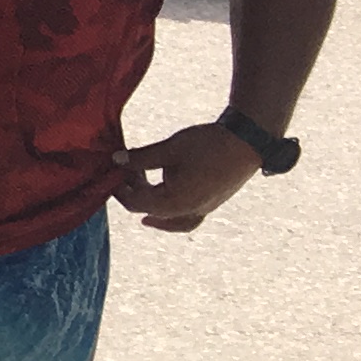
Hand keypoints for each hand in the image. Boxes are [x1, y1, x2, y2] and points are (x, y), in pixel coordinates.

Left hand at [112, 121, 259, 232]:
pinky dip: (170, 215)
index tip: (112, 171)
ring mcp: (202, 210)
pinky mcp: (211, 203)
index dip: (119, 188)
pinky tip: (164, 204)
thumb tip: (116, 160)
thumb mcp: (169, 149)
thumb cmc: (207, 144)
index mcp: (174, 201)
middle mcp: (187, 212)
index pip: (135, 203)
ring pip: (168, 219)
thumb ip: (140, 158)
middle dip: (133, 191)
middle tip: (126, 168)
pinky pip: (186, 219)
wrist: (248, 141)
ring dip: (150, 203)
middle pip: (149, 209)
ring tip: (139, 187)